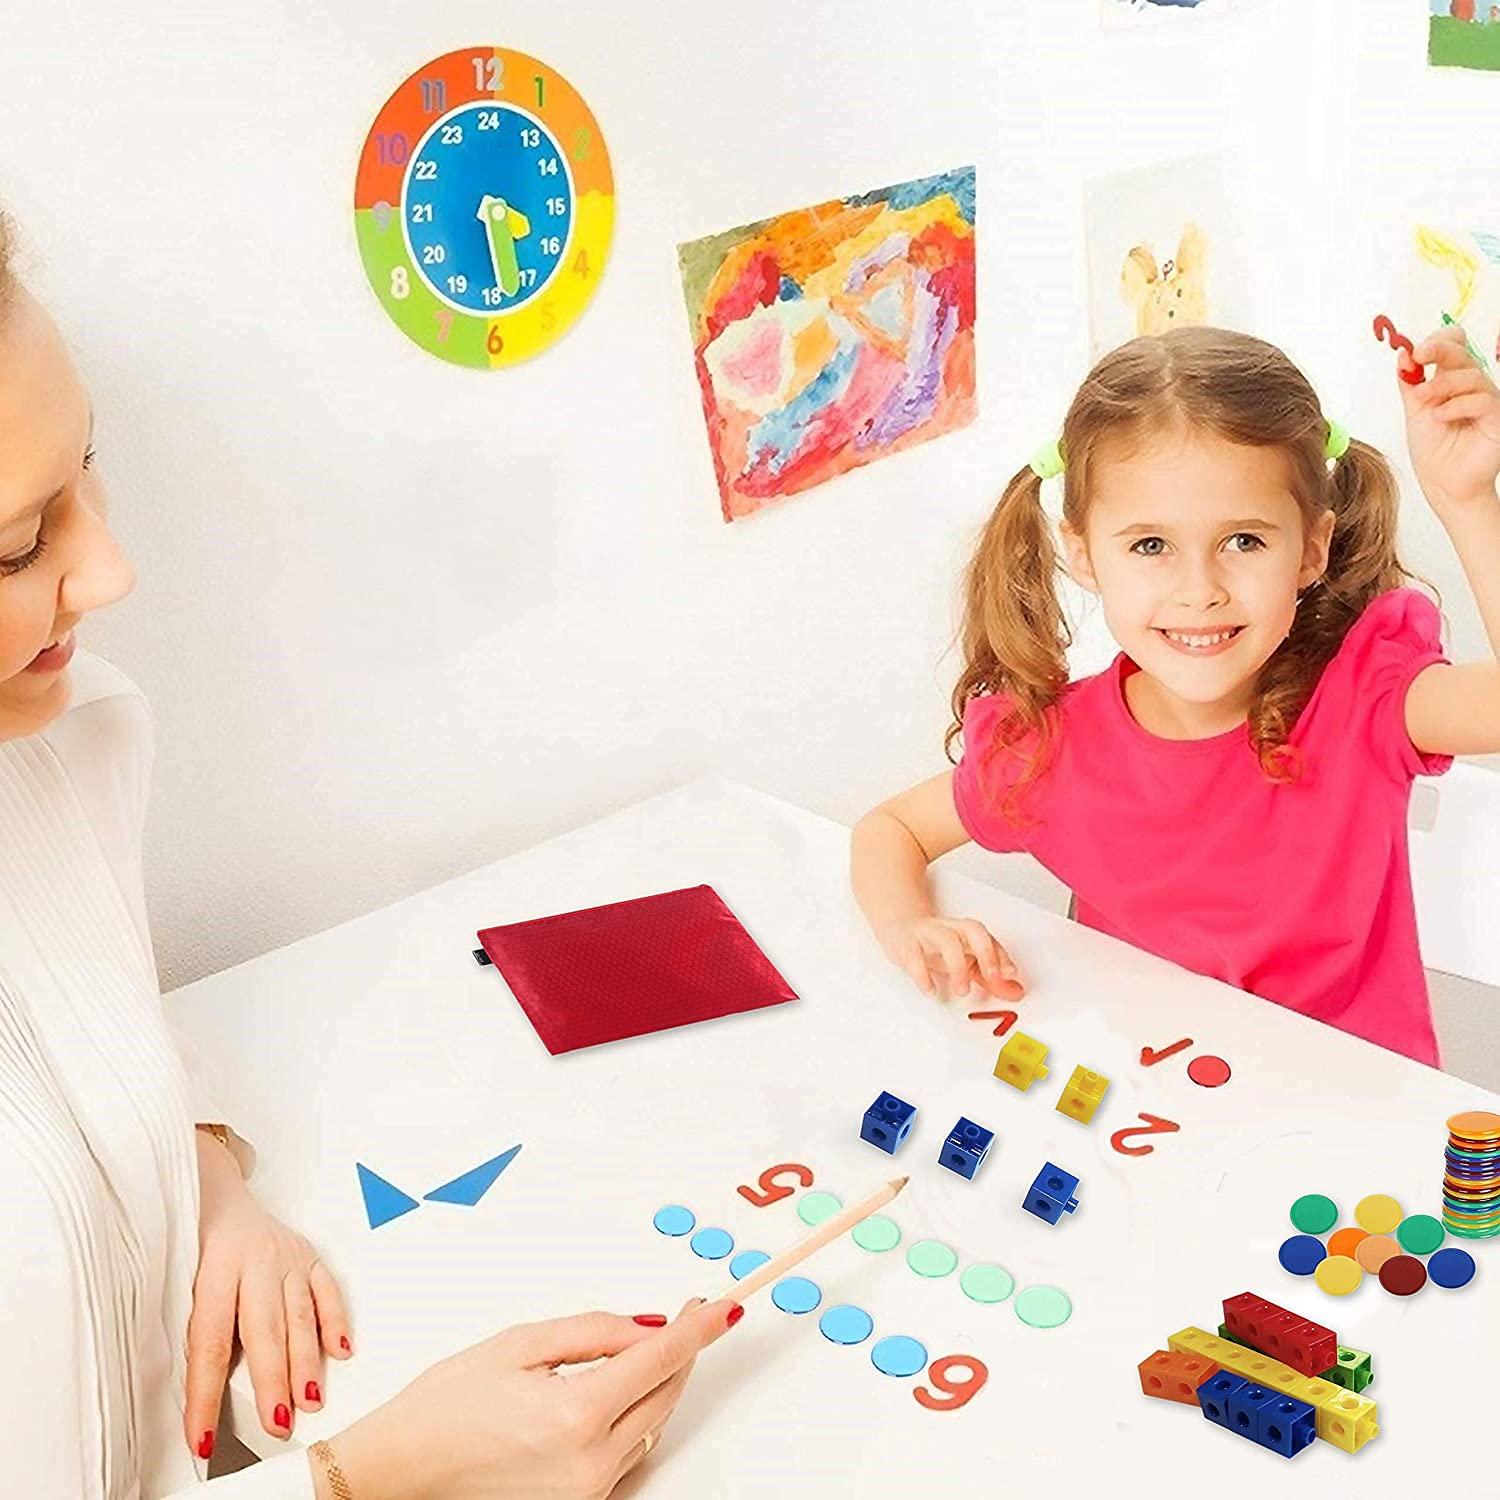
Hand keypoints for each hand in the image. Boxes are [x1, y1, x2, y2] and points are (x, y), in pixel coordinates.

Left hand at [185, 1165, 351, 1454]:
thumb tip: (200, 1388)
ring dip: (307, 1362)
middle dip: (272, 1382)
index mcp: (214, 1269)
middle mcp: (256, 1262)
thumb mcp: (179, 1279)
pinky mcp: (310, 1255)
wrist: (215, 1192)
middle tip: (278, 1423)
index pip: (208, 1344)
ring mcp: (288, 1257)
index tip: (202, 1438)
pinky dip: (336, 1321)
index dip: (205, 1396)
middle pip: (264, 1331)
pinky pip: (328, 1289)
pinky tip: (341, 1351)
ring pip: (300, 1316)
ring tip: (311, 1400)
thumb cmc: (194, 1242)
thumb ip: (195, 1325)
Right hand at [325, 1298, 741, 1499]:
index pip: (661, 1358)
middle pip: (664, 1394)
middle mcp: (588, 1461)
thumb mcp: (521, 1342)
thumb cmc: (447, 1404)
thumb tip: (648, 1324)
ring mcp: (586, 1490)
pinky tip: (617, 1390)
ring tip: (643, 1348)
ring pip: (651, 1425)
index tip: (723, 1307)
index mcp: (574, 1413)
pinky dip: (632, 1417)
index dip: (698, 1328)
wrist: (402, 1468)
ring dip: (657, 1384)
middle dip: (682, 1351)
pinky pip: (627, 1452)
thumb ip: (594, 1331)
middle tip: (688, 1314)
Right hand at [876, 915, 1024, 1000]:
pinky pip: (914, 956)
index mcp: (965, 931)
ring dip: (958, 967)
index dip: (1001, 956)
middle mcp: (949, 928)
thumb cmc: (934, 945)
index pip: (988, 938)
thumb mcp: (964, 959)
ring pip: (946, 940)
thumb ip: (989, 977)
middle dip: (986, 953)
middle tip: (992, 977)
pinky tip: (930, 990)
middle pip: (972, 930)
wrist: (899, 927)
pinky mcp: (906, 943)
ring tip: (961, 990)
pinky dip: (923, 975)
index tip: (1010, 974)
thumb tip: (1016, 992)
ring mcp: (927, 933)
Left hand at [1399, 323, 1499, 515]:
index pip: (1454, 346)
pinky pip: (1484, 401)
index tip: (1414, 350)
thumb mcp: (1414, 411)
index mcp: (1452, 379)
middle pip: (1464, 353)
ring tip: (1422, 399)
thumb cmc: (1433, 450)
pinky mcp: (1496, 419)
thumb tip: (1403, 355)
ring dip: (1443, 383)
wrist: (1443, 484)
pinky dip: (1458, 405)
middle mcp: (1472, 386)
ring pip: (1472, 375)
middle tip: (1418, 356)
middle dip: (1439, 351)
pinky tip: (1440, 416)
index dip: (1437, 341)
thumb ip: (1410, 384)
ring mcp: (1487, 400)